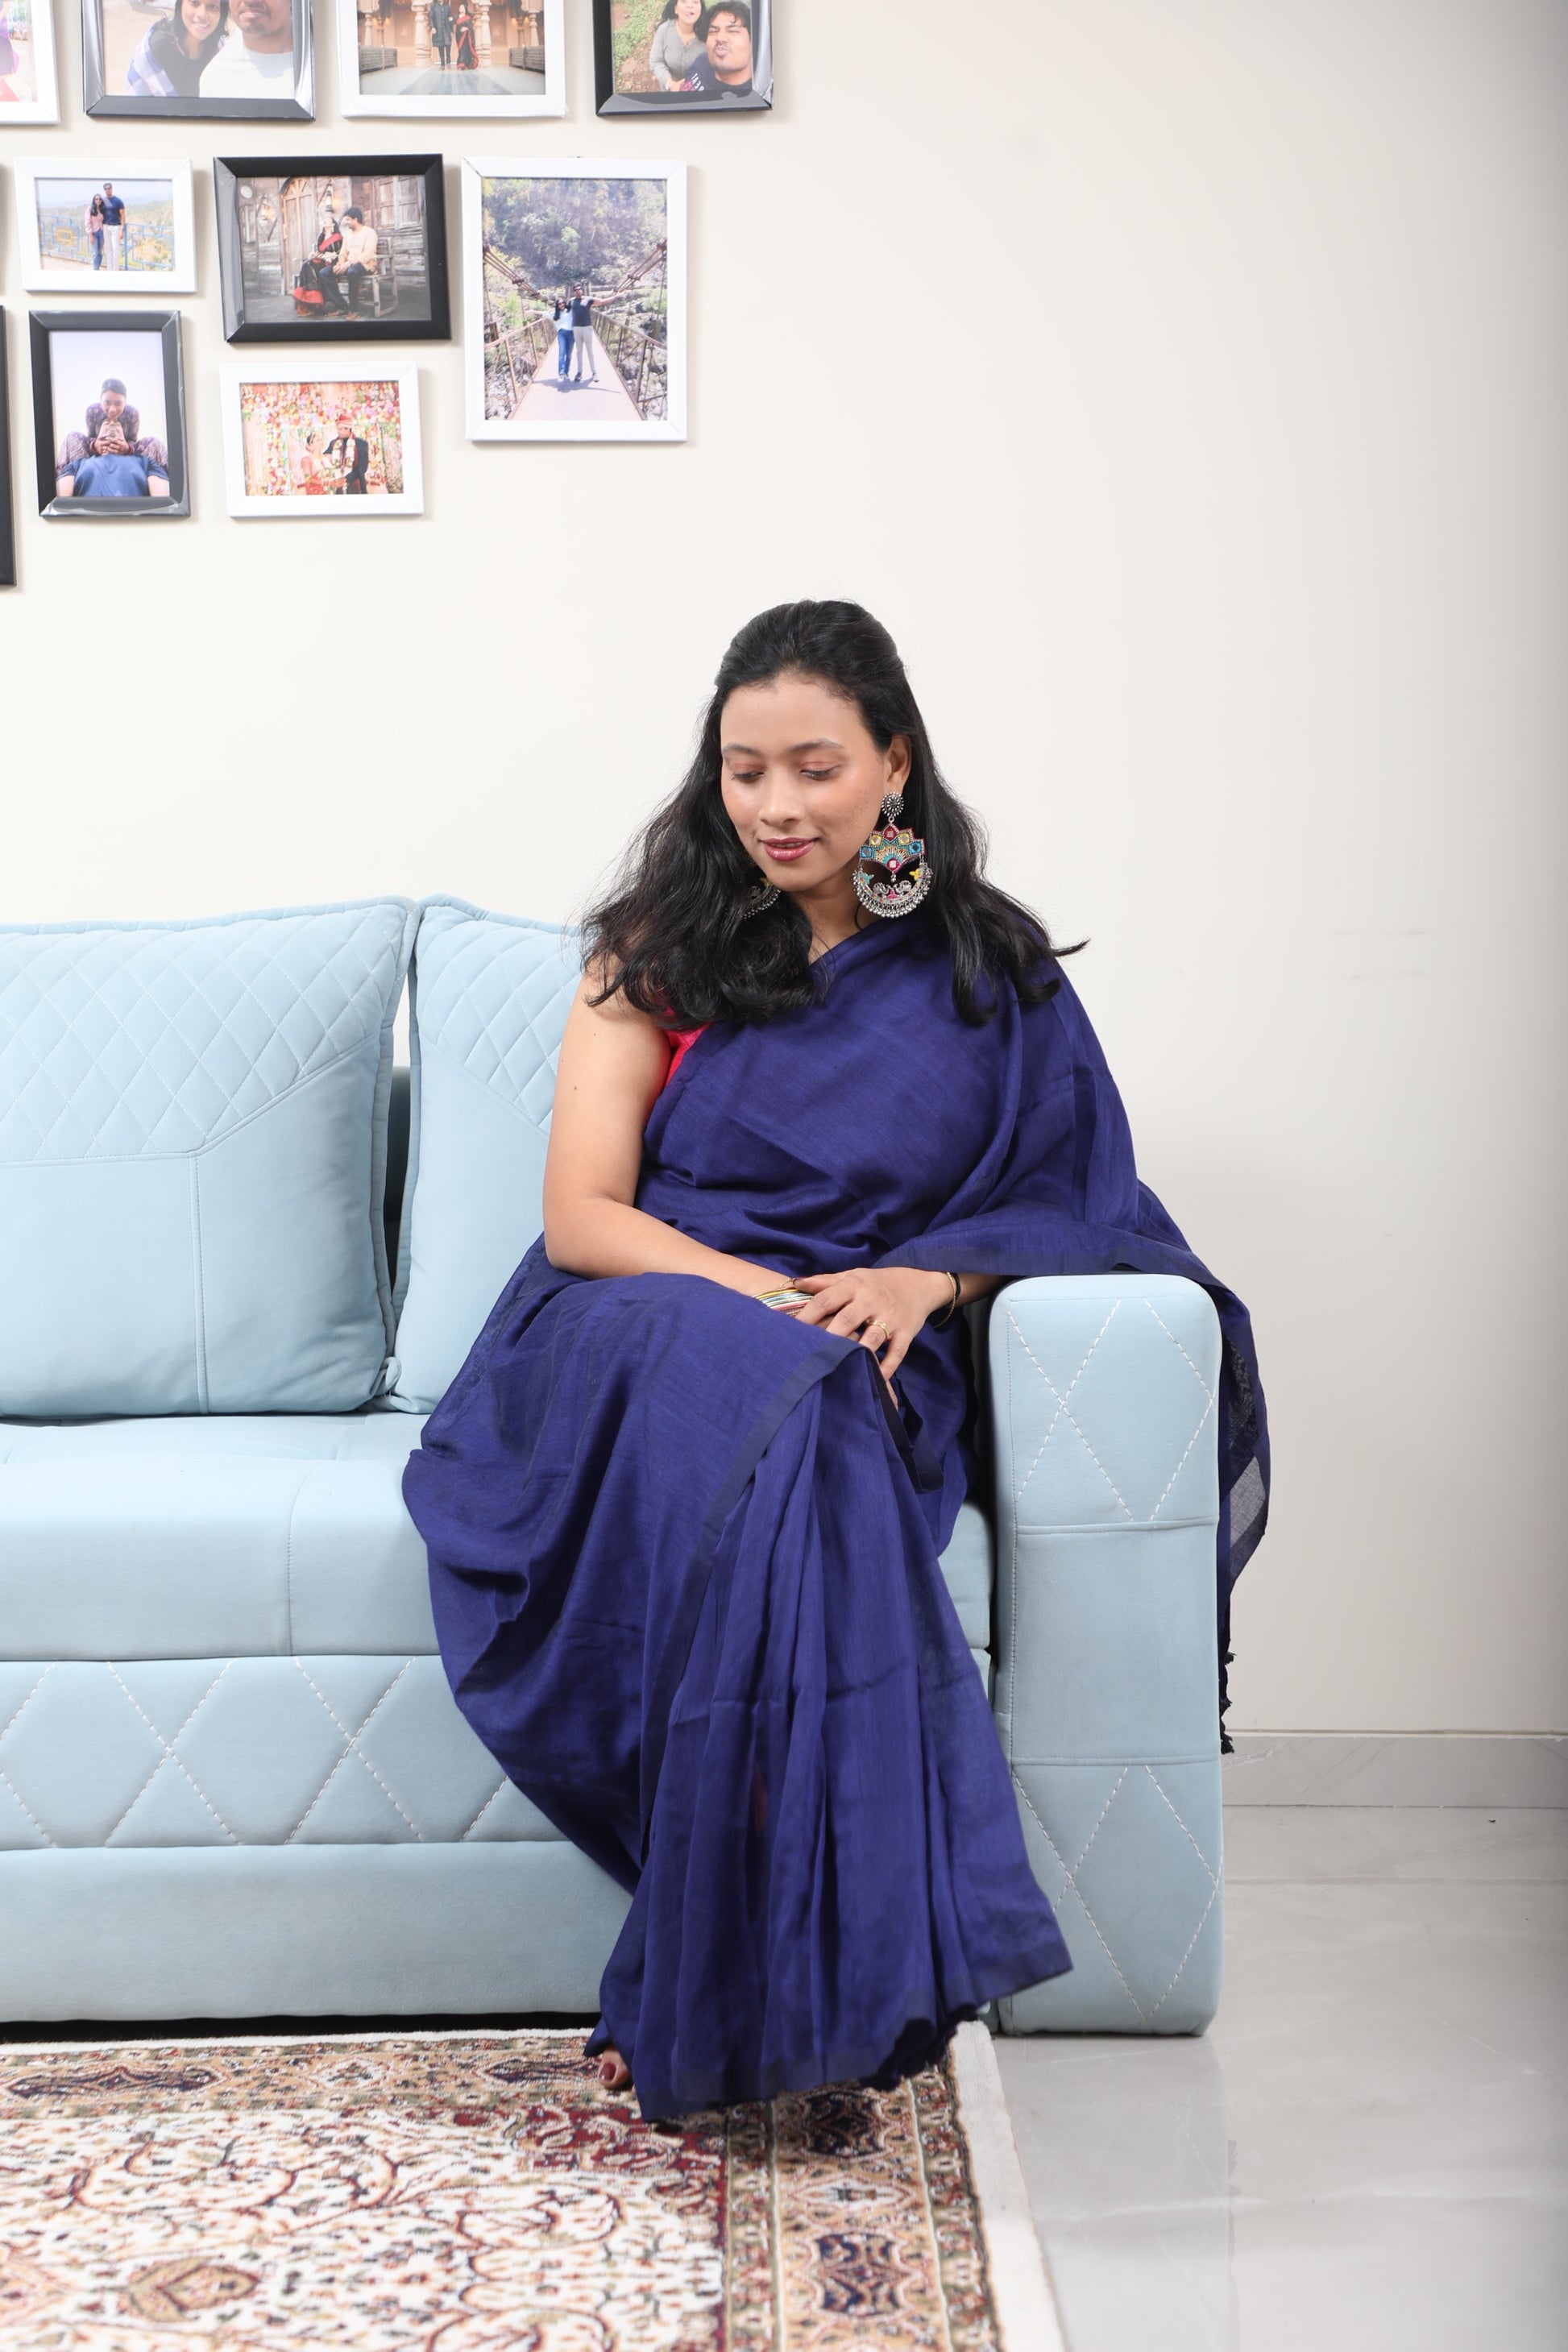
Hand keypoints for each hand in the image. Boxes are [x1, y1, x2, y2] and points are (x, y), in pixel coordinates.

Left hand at [791, 1266, 951, 1382]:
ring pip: (872, 1337)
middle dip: (829, 1336)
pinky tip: (873, 1379)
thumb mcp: (853, 1276)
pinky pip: (896, 1353)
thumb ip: (825, 1282)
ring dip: (857, 1352)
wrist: (919, 1284)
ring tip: (839, 1367)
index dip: (808, 1314)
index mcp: (855, 1285)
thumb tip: (795, 1283)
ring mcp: (890, 1318)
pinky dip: (886, 1367)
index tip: (790, 1330)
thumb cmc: (877, 1283)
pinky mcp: (906, 1333)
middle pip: (847, 1319)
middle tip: (809, 1353)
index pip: (826, 1299)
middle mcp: (872, 1300)